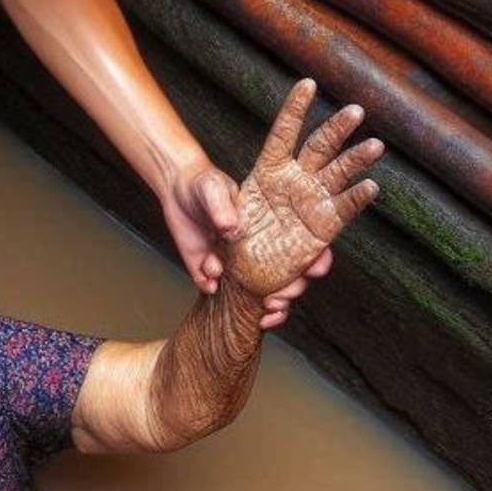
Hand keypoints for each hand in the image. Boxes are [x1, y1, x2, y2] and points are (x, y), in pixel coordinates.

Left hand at [160, 158, 320, 325]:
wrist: (175, 189)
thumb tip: (232, 228)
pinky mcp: (207, 268)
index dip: (315, 259)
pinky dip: (213, 288)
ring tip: (255, 307)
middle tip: (276, 300)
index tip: (316, 270)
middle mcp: (256, 250)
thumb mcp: (215, 188)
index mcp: (269, 228)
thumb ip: (223, 206)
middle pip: (284, 278)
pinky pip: (214, 287)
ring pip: (255, 292)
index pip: (302, 247)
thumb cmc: (204, 183)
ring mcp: (233, 262)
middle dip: (287, 293)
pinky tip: (210, 281)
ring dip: (258, 304)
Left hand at [226, 79, 382, 299]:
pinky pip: (344, 209)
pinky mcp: (324, 228)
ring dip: (357, 159)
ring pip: (339, 173)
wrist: (242, 268)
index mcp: (269, 168)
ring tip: (374, 145)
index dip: (295, 109)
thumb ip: (222, 212)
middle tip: (355, 110)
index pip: (284, 133)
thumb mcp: (217, 214)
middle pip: (320, 147)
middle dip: (338, 128)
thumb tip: (231, 226)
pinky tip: (370, 187)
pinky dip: (356, 198)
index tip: (308, 83)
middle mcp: (295, 180)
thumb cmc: (229, 234)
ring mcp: (312, 201)